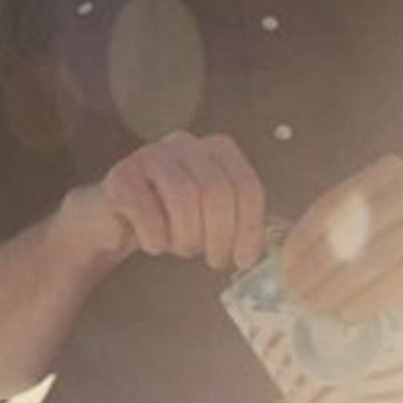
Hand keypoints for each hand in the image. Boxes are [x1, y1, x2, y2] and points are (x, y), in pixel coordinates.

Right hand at [77, 130, 265, 270]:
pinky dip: (156, 238)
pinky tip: (156, 245)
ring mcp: (150, 155)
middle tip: (213, 260)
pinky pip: (147, 210)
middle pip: (216, 191)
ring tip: (182, 249)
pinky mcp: (121, 176)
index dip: (250, 228)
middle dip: (219, 235)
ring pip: (183, 197)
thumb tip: (287, 243)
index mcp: (217, 149)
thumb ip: (247, 220)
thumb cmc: (172, 218)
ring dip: (187, 236)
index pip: (247, 186)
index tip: (242, 259)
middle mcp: (186, 143)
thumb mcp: (214, 215)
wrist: (115, 218)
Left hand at [280, 155, 402, 322]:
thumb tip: (297, 261)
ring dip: (339, 288)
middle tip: (296, 296)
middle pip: (350, 233)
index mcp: (389, 172)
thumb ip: (353, 228)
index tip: (283, 268)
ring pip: (373, 257)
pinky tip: (350, 313)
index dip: (303, 239)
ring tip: (318, 309)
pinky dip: (373, 297)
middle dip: (316, 269)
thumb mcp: (392, 218)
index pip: (332, 205)